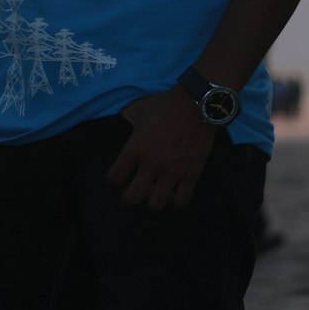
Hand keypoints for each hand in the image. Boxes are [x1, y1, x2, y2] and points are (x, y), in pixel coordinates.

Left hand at [106, 87, 214, 209]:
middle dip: (128, 201)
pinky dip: (175, 202)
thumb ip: (127, 117)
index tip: (114, 181)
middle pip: (133, 198)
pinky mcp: (191, 175)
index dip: (111, 181)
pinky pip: (181, 201)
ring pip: (156, 204)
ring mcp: (172, 172)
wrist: (196, 105)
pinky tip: (172, 195)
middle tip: (129, 197)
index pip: (115, 177)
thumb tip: (122, 120)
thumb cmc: (165, 105)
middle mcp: (151, 164)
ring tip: (152, 195)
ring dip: (151, 201)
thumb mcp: (139, 108)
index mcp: (135, 148)